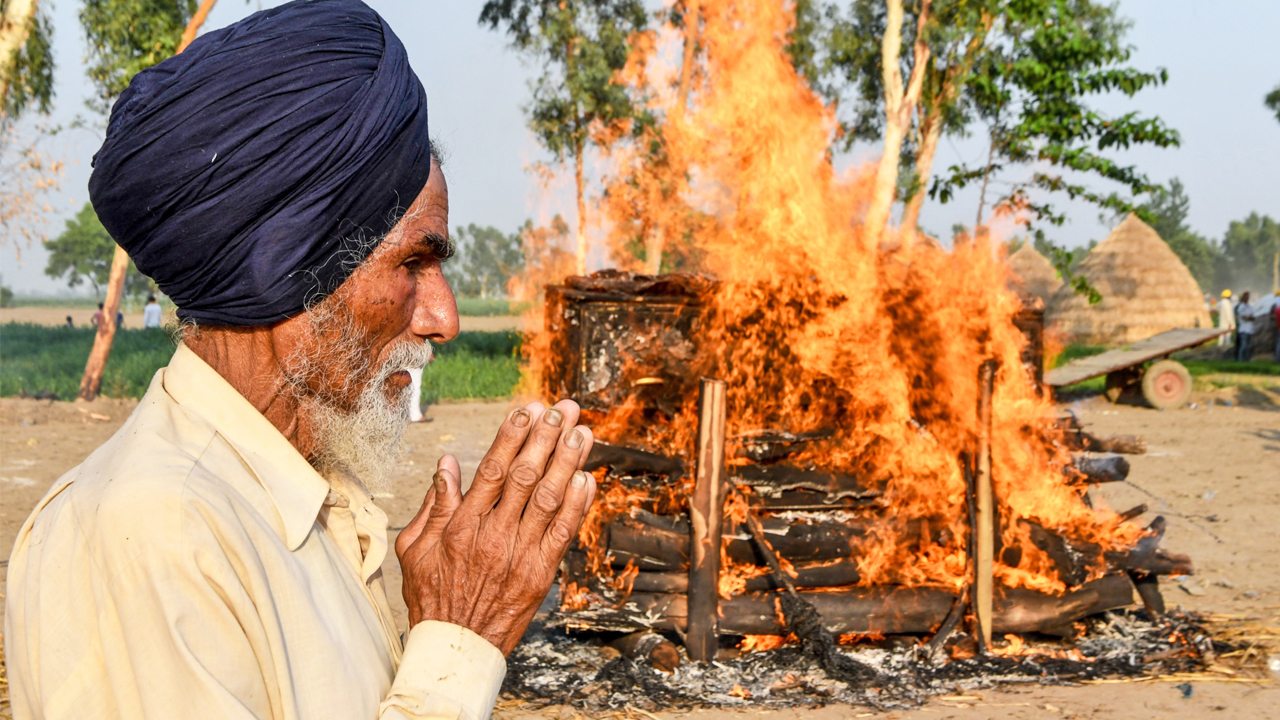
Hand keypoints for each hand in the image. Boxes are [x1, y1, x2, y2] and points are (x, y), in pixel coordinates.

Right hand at [394, 399, 596, 654]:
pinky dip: (577, 506)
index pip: (492, 470)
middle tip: (564, 409)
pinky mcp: (539, 574)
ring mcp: (519, 555)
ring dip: (568, 462)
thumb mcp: (415, 549)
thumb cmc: (432, 597)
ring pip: (548, 499)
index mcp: (461, 526)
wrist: (455, 648)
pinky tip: (587, 478)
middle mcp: (492, 536)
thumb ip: (435, 505)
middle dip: (547, 438)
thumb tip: (446, 464)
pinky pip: (562, 534)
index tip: (529, 410)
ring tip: (583, 432)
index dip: (513, 436)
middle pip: (525, 476)